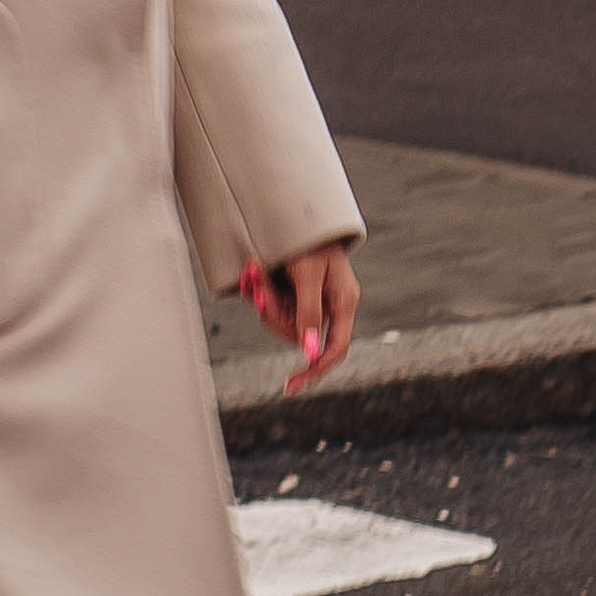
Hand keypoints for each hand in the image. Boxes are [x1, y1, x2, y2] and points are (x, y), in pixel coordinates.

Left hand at [238, 244, 359, 396]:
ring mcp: (309, 300)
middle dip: (274, 315)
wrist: (294, 209)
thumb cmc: (309, 240)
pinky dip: (259, 293)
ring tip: (253, 270)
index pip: (335, 348)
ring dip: (263, 300)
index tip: (290, 385)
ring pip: (281, 322)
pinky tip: (252, 272)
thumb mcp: (308, 276)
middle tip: (257, 287)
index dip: (315, 370)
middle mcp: (328, 306)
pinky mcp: (292, 293)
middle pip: (299, 335)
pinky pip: (273, 307)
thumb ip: (309, 313)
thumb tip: (309, 353)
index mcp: (343, 303)